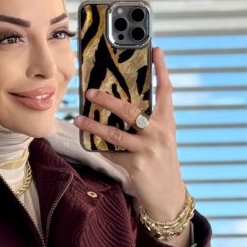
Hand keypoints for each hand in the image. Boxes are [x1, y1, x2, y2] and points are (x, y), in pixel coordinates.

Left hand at [73, 47, 190, 233]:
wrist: (168, 196)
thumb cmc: (161, 162)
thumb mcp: (160, 139)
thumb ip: (146, 122)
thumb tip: (119, 104)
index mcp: (166, 122)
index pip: (166, 91)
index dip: (161, 69)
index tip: (156, 50)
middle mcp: (159, 134)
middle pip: (131, 111)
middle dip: (108, 100)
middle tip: (90, 91)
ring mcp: (147, 150)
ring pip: (115, 134)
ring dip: (93, 126)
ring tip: (78, 118)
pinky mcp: (136, 166)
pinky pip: (111, 153)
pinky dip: (98, 148)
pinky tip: (87, 142)